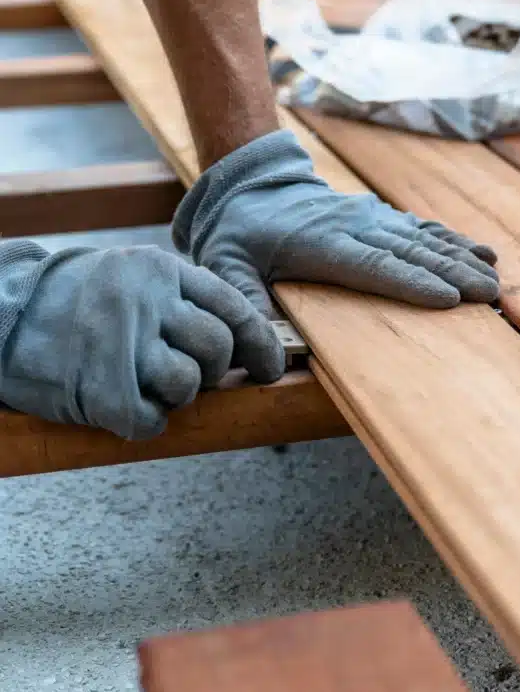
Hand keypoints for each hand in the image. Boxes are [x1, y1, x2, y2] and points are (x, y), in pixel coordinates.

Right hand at [0, 241, 283, 439]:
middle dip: (213, 369)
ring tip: (143, 382)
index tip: (271, 368)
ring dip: (175, 395)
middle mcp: (146, 301)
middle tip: (187, 372)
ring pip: (188, 384)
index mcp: (161, 270)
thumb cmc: (76, 301)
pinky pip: (151, 419)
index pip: (234, 308)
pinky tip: (124, 406)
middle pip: (217, 347)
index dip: (261, 345)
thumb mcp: (132, 278)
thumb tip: (244, 346)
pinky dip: (145, 421)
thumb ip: (184, 300)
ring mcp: (121, 343)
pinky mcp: (98, 388)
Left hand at [171, 130, 499, 315]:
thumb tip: (262, 350)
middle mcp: (356, 228)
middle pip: (411, 253)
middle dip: (453, 273)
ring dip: (462, 258)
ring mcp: (373, 219)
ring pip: (424, 240)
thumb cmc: (240, 233)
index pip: (374, 266)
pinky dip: (456, 240)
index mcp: (322, 244)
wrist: (253, 184)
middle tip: (488, 294)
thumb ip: (242, 300)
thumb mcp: (224, 264)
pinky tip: (484, 253)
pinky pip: (424, 229)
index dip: (411, 282)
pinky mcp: (382, 217)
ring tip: (495, 278)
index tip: (447, 297)